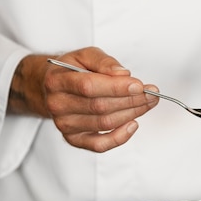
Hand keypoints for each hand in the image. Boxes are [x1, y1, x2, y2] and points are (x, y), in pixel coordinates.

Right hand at [9, 47, 158, 151]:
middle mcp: (58, 105)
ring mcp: (64, 125)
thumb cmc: (71, 70)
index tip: (139, 85)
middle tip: (151, 94)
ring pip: (104, 123)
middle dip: (131, 100)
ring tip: (148, 103)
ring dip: (131, 114)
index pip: (89, 86)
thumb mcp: (85, 55)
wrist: (49, 87)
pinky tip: (133, 125)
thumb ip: (104, 62)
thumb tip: (123, 74)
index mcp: (57, 81)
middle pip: (100, 106)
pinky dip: (119, 138)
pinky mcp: (73, 139)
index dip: (117, 87)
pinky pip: (98, 145)